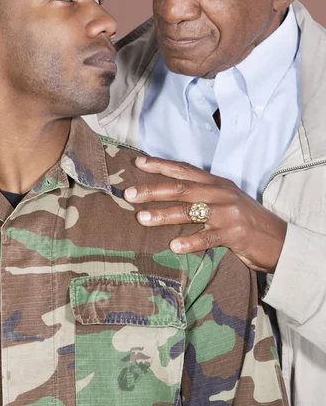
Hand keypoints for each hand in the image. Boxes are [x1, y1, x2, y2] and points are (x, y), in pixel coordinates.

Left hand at [124, 156, 286, 272]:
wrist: (280, 240)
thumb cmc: (247, 220)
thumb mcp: (226, 199)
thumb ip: (203, 194)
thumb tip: (170, 193)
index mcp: (217, 182)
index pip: (185, 169)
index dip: (161, 165)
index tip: (138, 161)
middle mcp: (221, 193)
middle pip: (181, 188)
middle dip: (153, 190)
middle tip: (129, 194)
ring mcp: (228, 213)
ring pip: (190, 211)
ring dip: (163, 215)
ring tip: (142, 218)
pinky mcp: (235, 233)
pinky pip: (208, 237)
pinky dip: (190, 242)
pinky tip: (173, 246)